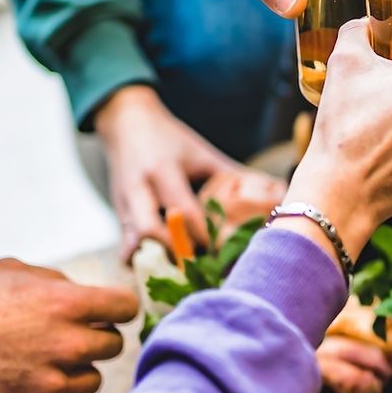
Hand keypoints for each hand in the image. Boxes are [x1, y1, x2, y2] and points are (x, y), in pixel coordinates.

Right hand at [0, 260, 136, 392]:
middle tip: (69, 334)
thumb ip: (57, 284)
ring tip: (45, 360)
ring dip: (76, 371)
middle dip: (95, 338)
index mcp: (66, 304)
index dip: (117, 307)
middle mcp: (65, 345)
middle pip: (114, 346)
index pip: (126, 307)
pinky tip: (30, 383)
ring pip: (92, 381)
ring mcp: (48, 381)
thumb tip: (86, 296)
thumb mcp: (12, 271)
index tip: (107, 311)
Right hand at [95, 85, 283, 256]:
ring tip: (182, 270)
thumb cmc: (171, 139)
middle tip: (198, 264)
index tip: (223, 251)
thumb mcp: (201, 153)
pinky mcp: (116, 212)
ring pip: (132, 242)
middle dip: (175, 251)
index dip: (204, 235)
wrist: (125, 122)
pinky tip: (162, 265)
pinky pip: (126, 244)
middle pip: (148, 230)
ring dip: (157, 259)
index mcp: (164, 170)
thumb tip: (275, 193)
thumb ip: (231, 176)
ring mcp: (122, 202)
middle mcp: (138, 188)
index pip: (184, 210)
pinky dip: (142, 258)